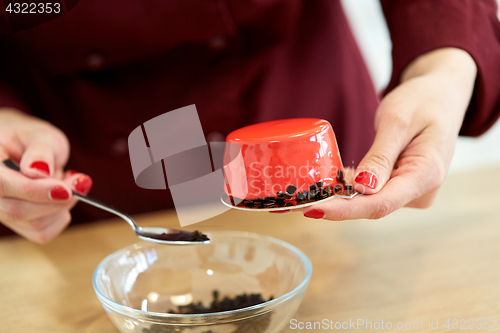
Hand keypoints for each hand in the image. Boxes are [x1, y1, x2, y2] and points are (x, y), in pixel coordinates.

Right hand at [0, 108, 92, 242]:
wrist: (26, 151)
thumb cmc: (31, 140)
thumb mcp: (39, 135)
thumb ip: (40, 151)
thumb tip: (39, 171)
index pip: (2, 186)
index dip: (34, 190)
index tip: (65, 189)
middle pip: (18, 211)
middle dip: (57, 200)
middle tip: (80, 181)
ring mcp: (1, 213)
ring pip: (34, 225)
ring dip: (62, 206)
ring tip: (68, 181)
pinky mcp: (17, 225)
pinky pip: (42, 232)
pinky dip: (60, 216)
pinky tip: (60, 195)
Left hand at [303, 48, 476, 219]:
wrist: (441, 95)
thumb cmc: (422, 101)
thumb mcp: (397, 121)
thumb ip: (381, 156)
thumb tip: (363, 188)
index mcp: (426, 175)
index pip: (380, 204)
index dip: (345, 210)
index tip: (313, 209)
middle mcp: (422, 191)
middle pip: (373, 206)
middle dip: (337, 204)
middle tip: (300, 200)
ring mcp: (413, 192)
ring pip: (371, 202)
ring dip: (343, 197)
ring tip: (311, 191)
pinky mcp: (403, 188)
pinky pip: (374, 194)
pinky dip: (352, 189)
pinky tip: (332, 184)